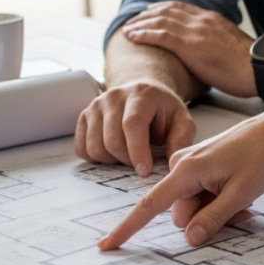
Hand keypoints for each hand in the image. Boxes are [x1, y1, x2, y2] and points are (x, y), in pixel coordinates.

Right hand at [75, 79, 197, 177]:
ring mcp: (95, 106)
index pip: (132, 124)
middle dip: (127, 160)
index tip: (144, 171)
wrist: (142, 93)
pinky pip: (82, 148)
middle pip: (112, 140)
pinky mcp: (84, 117)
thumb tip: (173, 165)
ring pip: (95, 147)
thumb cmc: (162, 110)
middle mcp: (113, 97)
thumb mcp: (181, 120)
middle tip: (141, 163)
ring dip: (112, 161)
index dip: (137, 151)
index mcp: (140, 94)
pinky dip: (96, 159)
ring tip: (128, 155)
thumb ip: (181, 140)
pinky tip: (113, 154)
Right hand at [98, 113, 263, 250]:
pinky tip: (237, 191)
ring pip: (193, 207)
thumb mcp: (242, 192)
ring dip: (215, 210)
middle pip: (182, 213)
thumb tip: (190, 239)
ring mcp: (189, 166)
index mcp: (187, 170)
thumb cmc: (262, 156)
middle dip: (207, 219)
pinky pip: (199, 196)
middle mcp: (181, 166)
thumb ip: (214, 217)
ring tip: (244, 199)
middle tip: (243, 211)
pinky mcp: (197, 167)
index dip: (129, 227)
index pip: (151, 204)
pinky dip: (216, 201)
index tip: (106, 245)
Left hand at [121, 2, 254, 95]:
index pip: (182, 7)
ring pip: (160, 20)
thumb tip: (211, 52)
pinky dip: (143, 33)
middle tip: (133, 20)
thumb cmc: (251, 66)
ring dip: (140, 23)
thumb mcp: (233, 47)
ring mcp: (196, 31)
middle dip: (147, 14)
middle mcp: (202, 20)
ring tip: (127, 29)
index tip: (151, 11)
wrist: (260, 68)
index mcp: (212, 19)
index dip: (163, 8)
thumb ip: (218, 43)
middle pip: (167, 10)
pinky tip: (132, 36)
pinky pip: (160, 35)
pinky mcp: (190, 45)